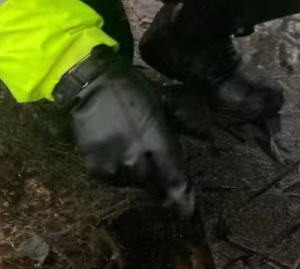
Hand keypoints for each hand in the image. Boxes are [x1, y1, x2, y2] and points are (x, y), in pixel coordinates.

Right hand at [68, 56, 193, 216]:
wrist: (91, 86)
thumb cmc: (132, 91)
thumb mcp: (162, 101)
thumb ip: (184, 123)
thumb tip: (207, 138)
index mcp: (155, 140)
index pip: (174, 177)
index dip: (184, 197)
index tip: (190, 212)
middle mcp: (134, 158)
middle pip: (154, 186)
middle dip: (162, 189)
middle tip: (166, 191)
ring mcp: (113, 165)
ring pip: (134, 185)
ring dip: (142, 180)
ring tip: (141, 167)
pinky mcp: (95, 168)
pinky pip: (114, 181)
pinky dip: (122, 176)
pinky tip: (122, 161)